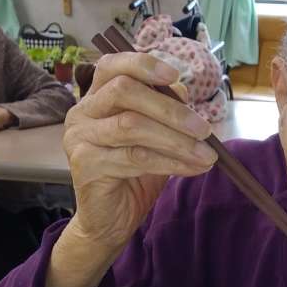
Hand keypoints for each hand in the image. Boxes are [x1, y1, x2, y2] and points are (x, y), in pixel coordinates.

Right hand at [61, 51, 215, 250]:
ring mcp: (80, 138)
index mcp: (96, 98)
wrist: (109, 222)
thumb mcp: (154, 140)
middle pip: (124, 91)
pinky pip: (134, 158)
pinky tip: (192, 168)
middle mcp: (82, 113)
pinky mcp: (86, 164)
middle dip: (171, 110)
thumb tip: (183, 90)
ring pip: (131, 125)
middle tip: (204, 129)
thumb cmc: (132, 177)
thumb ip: (163, 113)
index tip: (174, 75)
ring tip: (205, 155)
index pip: (112, 65)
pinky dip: (169, 162)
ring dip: (176, 140)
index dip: (143, 65)